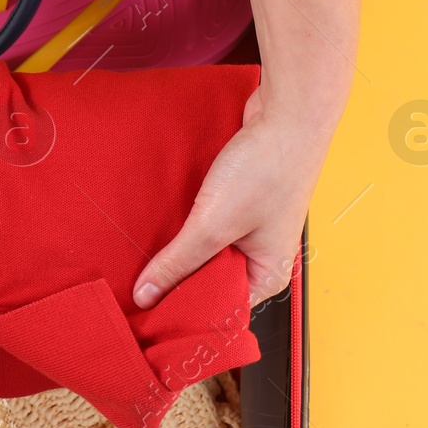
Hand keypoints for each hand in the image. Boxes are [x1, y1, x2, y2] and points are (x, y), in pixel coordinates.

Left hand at [134, 89, 333, 308]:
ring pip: (206, 251)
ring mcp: (251, 231)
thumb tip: (146, 295)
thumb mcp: (213, 224)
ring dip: (181, 249)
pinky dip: (188, 225)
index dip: (183, 311)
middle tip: (138, 283)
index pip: (219, 309)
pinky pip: (207, 225)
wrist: (288, 114)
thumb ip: (178, 263)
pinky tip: (163, 223)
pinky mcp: (240, 205)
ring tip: (145, 254)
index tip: (147, 313)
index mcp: (266, 276)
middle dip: (178, 278)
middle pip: (209, 281)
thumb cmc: (268, 170)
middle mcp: (262, 258)